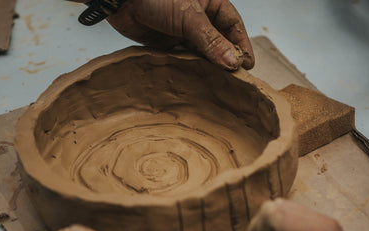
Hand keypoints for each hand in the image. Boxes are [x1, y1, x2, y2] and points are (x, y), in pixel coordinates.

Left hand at [69, 0, 253, 70]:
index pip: (233, 26)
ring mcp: (183, 31)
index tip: (247, 65)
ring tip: (218, 84)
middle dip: (226, 58)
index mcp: (210, 3)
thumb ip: (210, 40)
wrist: (121, 1)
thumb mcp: (189, 17)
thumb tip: (232, 62)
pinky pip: (184, 58)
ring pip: (202, 52)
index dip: (241, 45)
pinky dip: (190, 68)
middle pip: (219, 41)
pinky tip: (196, 80)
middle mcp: (199, 18)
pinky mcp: (168, 44)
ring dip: (208, 66)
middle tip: (234, 79)